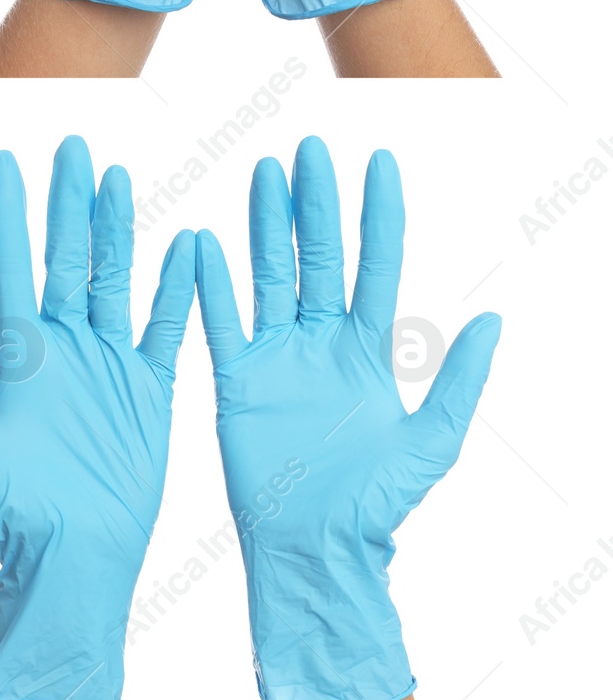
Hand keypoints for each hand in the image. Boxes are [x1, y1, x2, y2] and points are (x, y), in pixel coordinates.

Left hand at [0, 137, 195, 699]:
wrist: (73, 557)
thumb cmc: (12, 509)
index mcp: (18, 354)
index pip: (12, 266)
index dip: (10, 215)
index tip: (5, 162)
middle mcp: (62, 347)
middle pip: (66, 258)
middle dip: (67, 204)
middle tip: (71, 148)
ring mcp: (108, 362)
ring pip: (113, 278)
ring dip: (117, 230)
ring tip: (117, 177)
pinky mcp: (149, 388)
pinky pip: (166, 326)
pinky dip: (177, 288)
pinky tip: (187, 244)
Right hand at [194, 136, 501, 699]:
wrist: (314, 548)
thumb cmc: (375, 505)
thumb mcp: (431, 442)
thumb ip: (460, 382)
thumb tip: (495, 322)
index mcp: (370, 351)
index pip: (376, 264)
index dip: (378, 214)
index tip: (379, 161)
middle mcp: (322, 343)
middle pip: (319, 256)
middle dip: (316, 203)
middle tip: (311, 151)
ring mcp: (277, 356)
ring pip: (270, 274)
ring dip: (265, 226)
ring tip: (264, 174)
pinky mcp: (237, 379)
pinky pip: (221, 321)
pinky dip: (211, 284)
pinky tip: (203, 242)